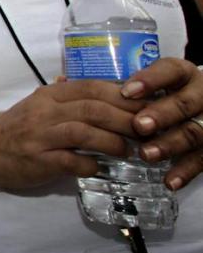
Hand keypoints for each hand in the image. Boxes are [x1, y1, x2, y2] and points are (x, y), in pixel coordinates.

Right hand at [0, 79, 143, 189]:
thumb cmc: (13, 130)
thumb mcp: (35, 105)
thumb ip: (60, 95)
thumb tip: (81, 82)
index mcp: (47, 96)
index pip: (90, 87)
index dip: (121, 94)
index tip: (144, 105)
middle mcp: (44, 112)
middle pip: (92, 108)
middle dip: (125, 119)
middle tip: (145, 130)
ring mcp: (40, 136)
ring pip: (84, 132)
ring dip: (112, 142)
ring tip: (128, 151)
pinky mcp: (39, 160)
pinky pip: (71, 161)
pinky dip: (91, 164)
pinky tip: (98, 167)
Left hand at [122, 58, 202, 188]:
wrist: (200, 108)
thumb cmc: (162, 94)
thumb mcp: (150, 82)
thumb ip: (120, 83)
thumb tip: (63, 81)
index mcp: (182, 74)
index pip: (169, 70)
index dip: (150, 80)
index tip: (126, 91)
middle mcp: (200, 94)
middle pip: (184, 103)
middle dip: (161, 114)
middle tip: (137, 125)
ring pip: (193, 132)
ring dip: (169, 144)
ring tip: (146, 154)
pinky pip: (202, 159)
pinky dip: (185, 172)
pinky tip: (168, 181)